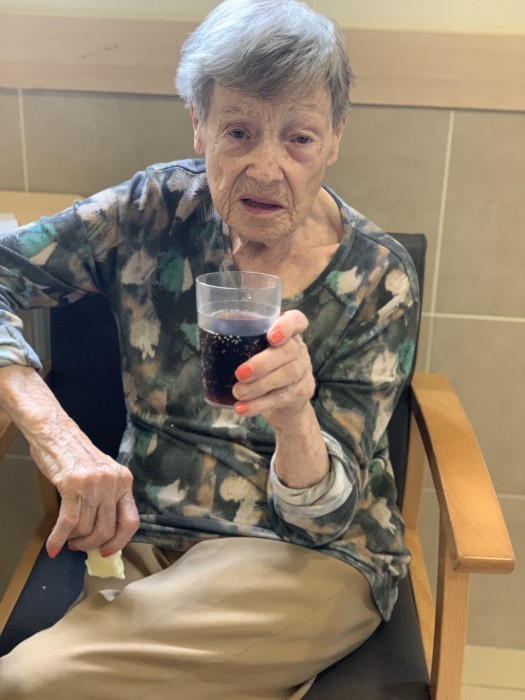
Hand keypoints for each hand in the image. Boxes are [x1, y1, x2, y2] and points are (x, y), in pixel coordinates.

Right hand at [29, 422, 139, 558]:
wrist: (56, 434)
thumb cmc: (77, 457)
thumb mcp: (103, 475)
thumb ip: (107, 499)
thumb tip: (103, 534)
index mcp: (124, 480)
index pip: (131, 521)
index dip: (120, 541)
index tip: (107, 551)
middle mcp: (113, 482)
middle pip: (107, 529)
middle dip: (91, 545)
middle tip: (79, 546)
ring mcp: (94, 484)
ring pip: (87, 528)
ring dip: (74, 539)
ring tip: (66, 538)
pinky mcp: (72, 485)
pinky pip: (69, 522)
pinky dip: (59, 538)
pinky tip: (53, 546)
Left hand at [232, 310, 315, 426]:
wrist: (285, 404)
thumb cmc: (264, 370)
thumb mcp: (256, 352)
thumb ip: (243, 342)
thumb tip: (211, 337)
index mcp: (288, 333)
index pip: (297, 320)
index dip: (287, 326)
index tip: (271, 336)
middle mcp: (299, 350)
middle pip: (288, 350)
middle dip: (263, 363)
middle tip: (239, 373)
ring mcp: (303, 371)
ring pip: (287, 375)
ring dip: (259, 386)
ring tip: (238, 393)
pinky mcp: (302, 393)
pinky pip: (282, 397)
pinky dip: (259, 404)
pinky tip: (242, 408)